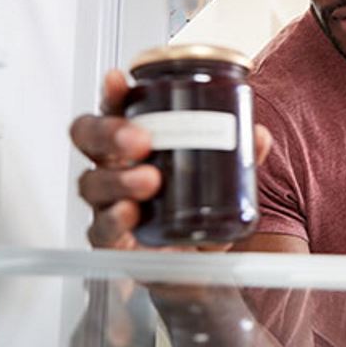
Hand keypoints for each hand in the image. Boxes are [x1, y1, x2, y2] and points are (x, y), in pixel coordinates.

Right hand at [70, 69, 272, 251]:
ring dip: (118, 178)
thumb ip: (238, 157)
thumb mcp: (222, 182)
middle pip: (88, 138)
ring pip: (91, 182)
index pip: (113, 109)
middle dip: (109, 131)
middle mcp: (112, 167)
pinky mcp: (110, 240)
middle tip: (141, 138)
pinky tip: (130, 213)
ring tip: (149, 179)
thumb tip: (258, 135)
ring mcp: (106, 203)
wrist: (194, 266)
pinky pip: (100, 228)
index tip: (120, 80)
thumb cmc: (195, 212)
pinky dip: (114, 218)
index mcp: (132, 143)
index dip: (112, 93)